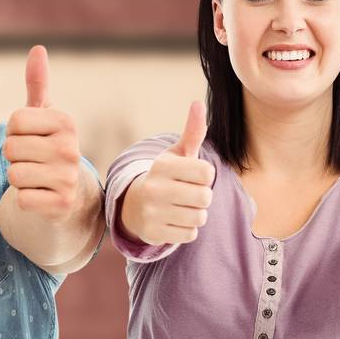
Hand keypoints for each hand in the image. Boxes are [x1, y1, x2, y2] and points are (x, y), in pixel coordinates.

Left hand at [3, 45, 83, 220]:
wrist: (69, 195)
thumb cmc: (48, 148)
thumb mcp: (43, 117)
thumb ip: (37, 85)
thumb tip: (37, 49)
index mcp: (65, 122)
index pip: (14, 121)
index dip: (14, 133)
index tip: (30, 139)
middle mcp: (71, 149)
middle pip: (11, 148)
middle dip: (14, 157)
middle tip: (32, 161)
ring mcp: (67, 178)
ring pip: (13, 174)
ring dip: (18, 178)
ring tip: (36, 177)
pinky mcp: (59, 205)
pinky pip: (20, 199)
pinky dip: (24, 199)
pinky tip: (40, 195)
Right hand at [119, 101, 214, 245]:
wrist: (132, 206)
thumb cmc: (164, 177)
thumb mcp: (176, 155)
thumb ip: (192, 132)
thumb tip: (198, 103)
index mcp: (162, 166)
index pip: (207, 173)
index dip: (205, 176)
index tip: (193, 177)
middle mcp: (154, 188)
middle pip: (205, 197)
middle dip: (202, 198)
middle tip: (188, 195)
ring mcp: (152, 212)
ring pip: (199, 218)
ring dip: (196, 215)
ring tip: (181, 208)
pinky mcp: (153, 233)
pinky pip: (190, 235)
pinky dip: (186, 230)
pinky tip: (173, 221)